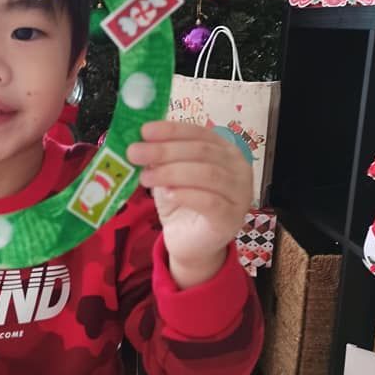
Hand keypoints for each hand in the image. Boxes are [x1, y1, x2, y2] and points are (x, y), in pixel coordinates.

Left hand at [127, 121, 252, 287]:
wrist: (192, 244)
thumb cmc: (183, 204)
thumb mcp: (169, 175)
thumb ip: (161, 158)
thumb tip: (140, 141)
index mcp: (225, 150)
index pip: (199, 133)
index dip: (171, 130)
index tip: (144, 131)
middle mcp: (238, 168)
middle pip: (202, 152)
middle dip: (165, 150)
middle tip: (135, 153)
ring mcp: (240, 194)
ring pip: (207, 174)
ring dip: (172, 172)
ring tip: (145, 178)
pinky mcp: (232, 219)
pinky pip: (211, 202)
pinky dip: (187, 195)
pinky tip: (168, 194)